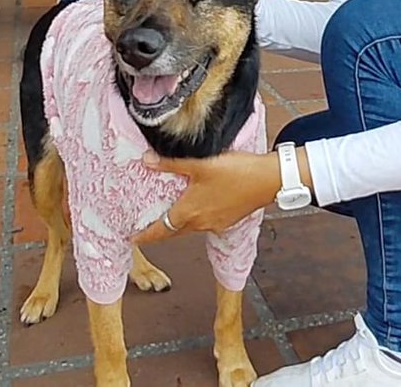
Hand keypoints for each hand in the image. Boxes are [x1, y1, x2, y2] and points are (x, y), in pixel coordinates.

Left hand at [133, 150, 280, 243]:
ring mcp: (215, 224)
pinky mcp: (227, 221)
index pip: (160, 230)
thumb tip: (146, 161)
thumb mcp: (199, 164)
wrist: (267, 180)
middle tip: (146, 231)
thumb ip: (170, 164)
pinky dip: (196, 220)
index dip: (145, 236)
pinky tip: (198, 209)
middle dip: (159, 233)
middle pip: (174, 232)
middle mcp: (200, 223)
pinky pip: (205, 224)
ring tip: (170, 217)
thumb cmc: (235, 171)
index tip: (133, 240)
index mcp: (189, 211)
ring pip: (190, 228)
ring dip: (178, 226)